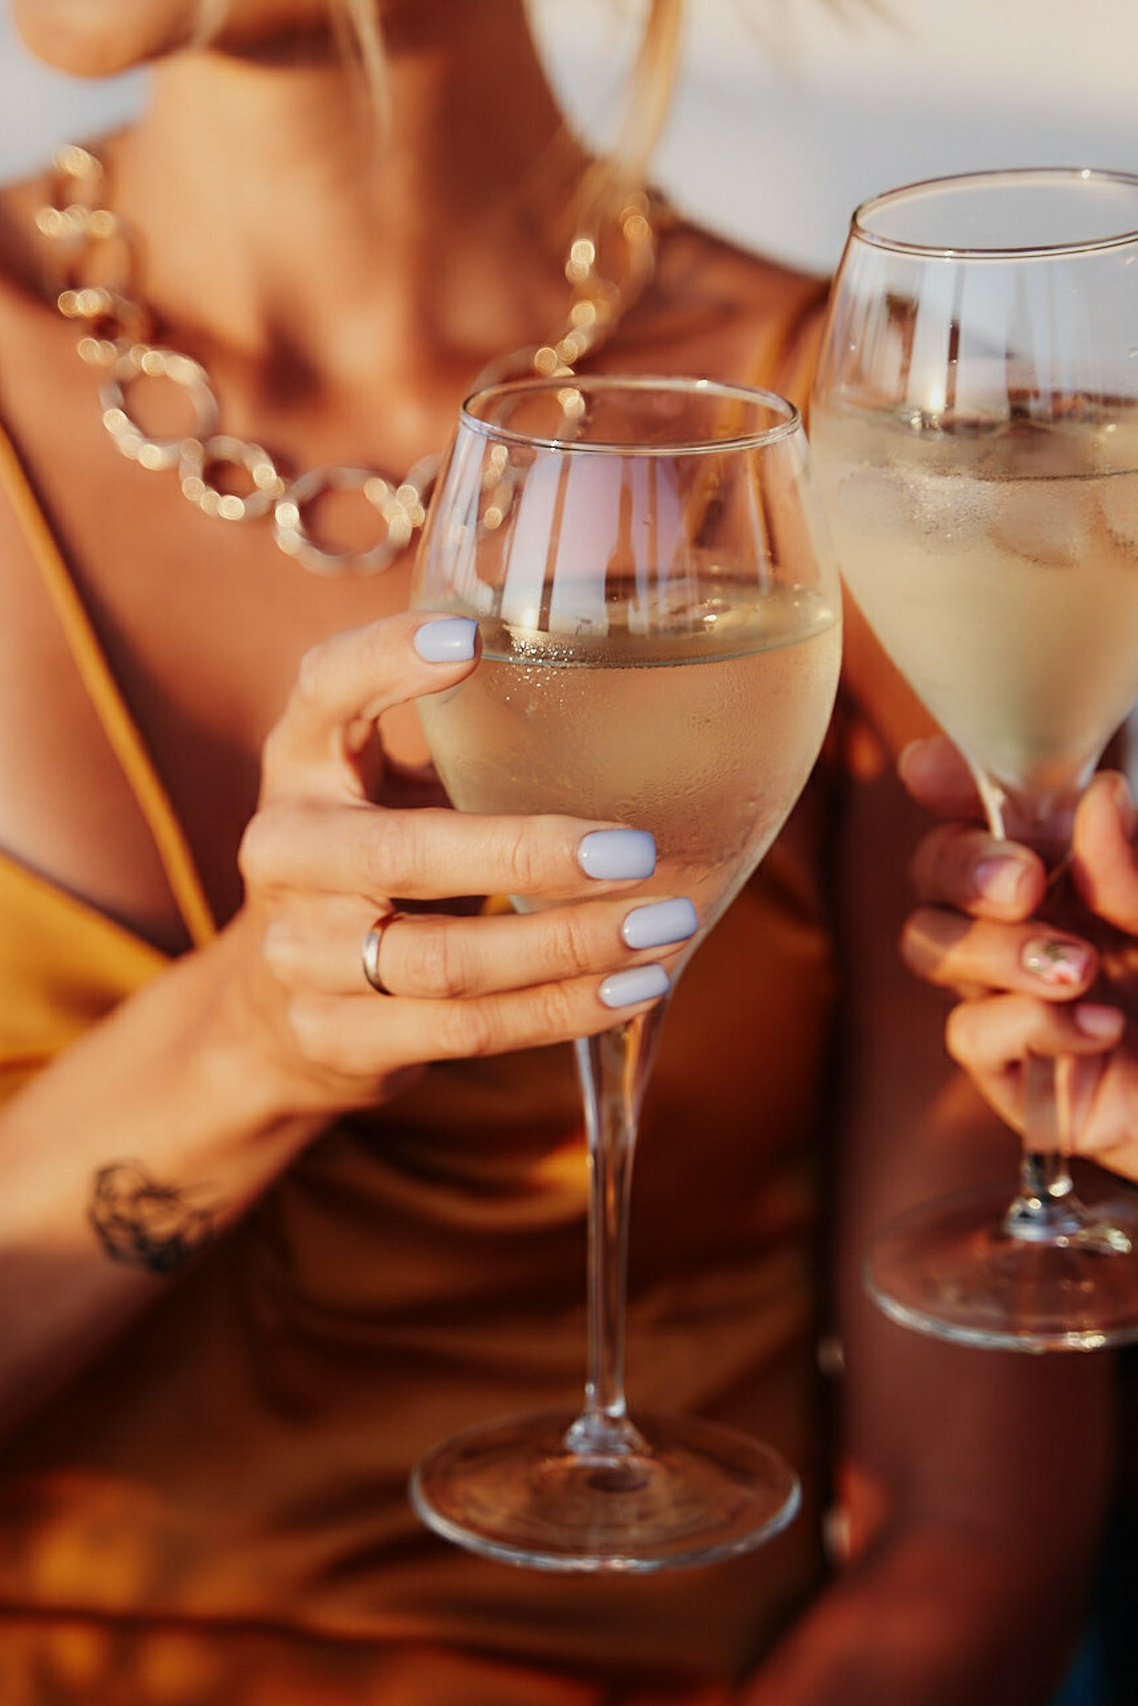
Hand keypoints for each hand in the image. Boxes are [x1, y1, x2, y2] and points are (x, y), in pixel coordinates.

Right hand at [224, 611, 692, 1116]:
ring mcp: (299, 954)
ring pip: (445, 962)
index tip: (472, 639)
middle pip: (402, 857)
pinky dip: (557, 1013)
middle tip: (637, 851)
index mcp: (301, 760)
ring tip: (661, 929)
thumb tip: (628, 681)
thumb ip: (463, 738)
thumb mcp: (386, 783)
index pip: (325, 690)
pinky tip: (630, 991)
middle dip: (528, 853)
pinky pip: (463, 1032)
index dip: (385, 660)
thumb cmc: (370, 862)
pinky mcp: (335, 1036)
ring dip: (567, 949)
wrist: (273, 1011)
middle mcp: (285, 852)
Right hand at [898, 734, 1137, 1180]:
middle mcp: (1037, 922)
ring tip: (1078, 968)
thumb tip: (1093, 798)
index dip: (948, 781)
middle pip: (934, 870)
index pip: (992, 808)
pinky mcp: (1014, 1072)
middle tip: (1025, 884)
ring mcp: (1018, 995)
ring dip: (992, 947)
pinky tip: (1100, 1028)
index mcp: (1079, 868)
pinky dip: (1030, 1023)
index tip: (929, 771)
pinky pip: (970, 1032)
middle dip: (961, 866)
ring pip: (930, 943)